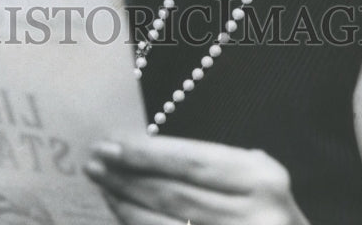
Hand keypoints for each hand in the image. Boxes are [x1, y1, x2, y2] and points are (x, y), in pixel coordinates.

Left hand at [84, 135, 310, 224]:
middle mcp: (257, 218)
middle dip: (128, 178)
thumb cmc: (267, 212)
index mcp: (263, 180)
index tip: (110, 143)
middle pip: (174, 194)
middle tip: (94, 163)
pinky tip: (123, 217)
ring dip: (128, 207)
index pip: (191, 161)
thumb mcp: (254, 180)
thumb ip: (209, 167)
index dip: (146, 153)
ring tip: (103, 189)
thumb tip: (139, 152)